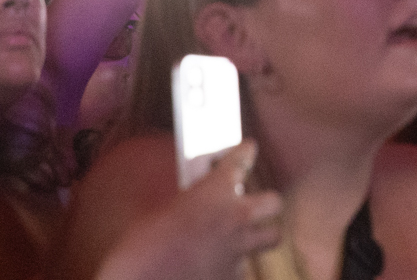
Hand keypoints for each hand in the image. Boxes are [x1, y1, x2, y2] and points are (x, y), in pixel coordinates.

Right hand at [98, 141, 283, 279]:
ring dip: (260, 234)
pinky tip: (217, 263)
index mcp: (214, 192)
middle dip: (265, 201)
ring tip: (244, 234)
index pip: (241, 159)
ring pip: (271, 237)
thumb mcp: (164, 211)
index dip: (245, 152)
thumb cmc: (143, 247)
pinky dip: (234, 264)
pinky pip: (245, 265)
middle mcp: (235, 218)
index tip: (248, 148)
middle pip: (273, 201)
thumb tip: (201, 200)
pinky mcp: (234, 277)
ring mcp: (239, 250)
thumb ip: (192, 200)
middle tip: (252, 203)